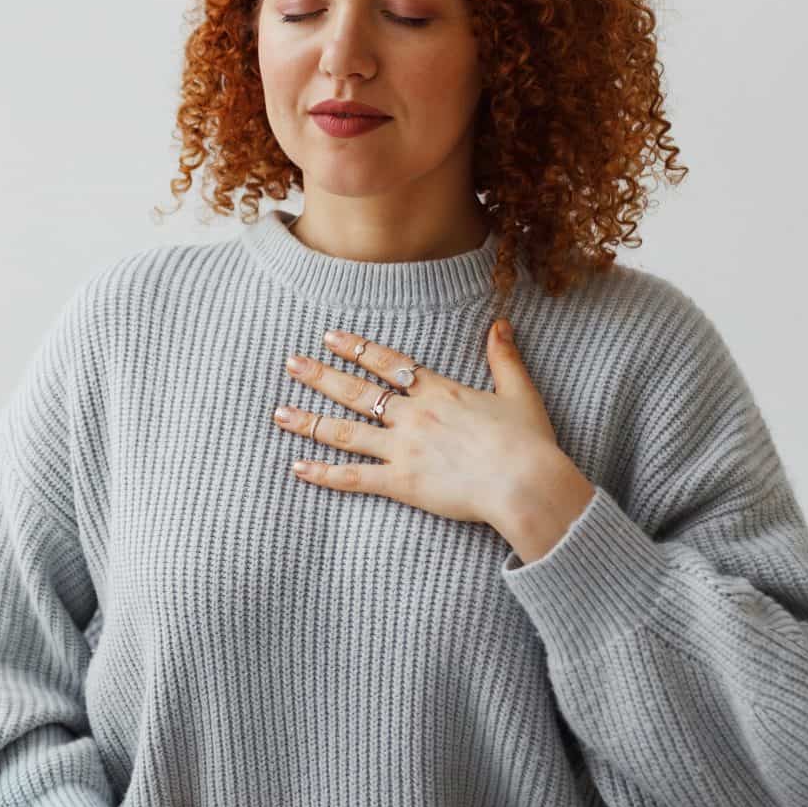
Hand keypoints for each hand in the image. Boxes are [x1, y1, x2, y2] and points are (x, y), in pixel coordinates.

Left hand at [273, 317, 573, 530]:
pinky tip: (298, 468)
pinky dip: (324, 473)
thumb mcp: (520, 392)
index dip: (357, 348)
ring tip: (279, 413)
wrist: (525, 483)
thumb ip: (504, 358)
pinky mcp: (402, 483)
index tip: (330, 337)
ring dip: (310, 421)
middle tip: (290, 363)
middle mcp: (414, 415)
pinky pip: (354, 477)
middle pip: (357, 392)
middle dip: (320, 376)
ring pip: (346, 431)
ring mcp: (404, 449)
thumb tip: (501, 323)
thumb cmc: (528, 442)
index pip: (387, 363)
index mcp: (438, 391)